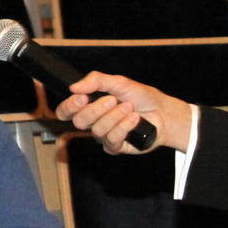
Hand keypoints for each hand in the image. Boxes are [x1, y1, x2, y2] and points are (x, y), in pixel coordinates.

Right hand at [56, 71, 193, 153]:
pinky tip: (134, 119)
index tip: (81, 97)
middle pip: (80, 121)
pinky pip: (112, 139)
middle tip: (113, 100)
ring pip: (98, 130)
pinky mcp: (116, 147)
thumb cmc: (140, 97)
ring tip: (129, 108)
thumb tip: (74, 87)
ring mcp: (104, 136)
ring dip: (116, 116)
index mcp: (89, 106)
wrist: (162, 111)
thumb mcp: (119, 82)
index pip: (66, 111)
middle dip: (96, 109)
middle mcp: (94, 122)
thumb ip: (96, 81)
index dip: (69, 106)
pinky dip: (124, 126)